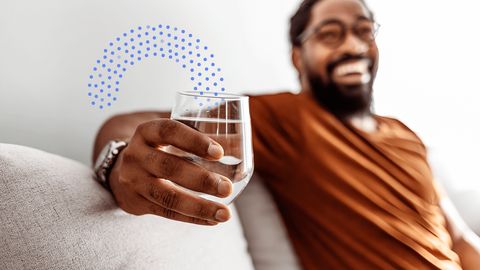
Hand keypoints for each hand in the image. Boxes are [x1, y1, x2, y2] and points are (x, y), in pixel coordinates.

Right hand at [108, 119, 232, 224]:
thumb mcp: (171, 136)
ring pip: (167, 196)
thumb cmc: (158, 148)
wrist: (120, 168)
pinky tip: (213, 220)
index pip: (169, 131)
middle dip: (201, 179)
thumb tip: (240, 142)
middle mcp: (136, 155)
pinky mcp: (136, 202)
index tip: (219, 153)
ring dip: (199, 206)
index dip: (194, 141)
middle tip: (227, 188)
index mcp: (147, 132)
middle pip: (168, 167)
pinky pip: (167, 212)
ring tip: (225, 214)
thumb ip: (200, 136)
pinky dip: (192, 218)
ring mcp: (134, 181)